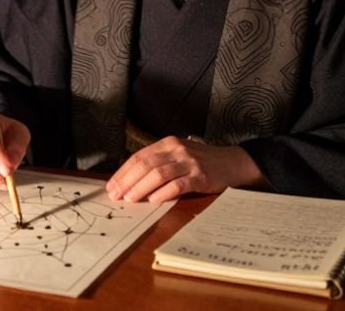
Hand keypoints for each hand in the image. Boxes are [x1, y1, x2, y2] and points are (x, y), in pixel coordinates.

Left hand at [106, 136, 265, 202]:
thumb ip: (158, 163)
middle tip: (115, 194)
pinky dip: (164, 193)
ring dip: (141, 188)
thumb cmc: (201, 162)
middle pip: (145, 165)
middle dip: (127, 181)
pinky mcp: (201, 176)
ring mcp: (189, 162)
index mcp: (167, 143)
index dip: (123, 172)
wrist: (232, 162)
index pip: (139, 157)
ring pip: (158, 174)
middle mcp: (177, 150)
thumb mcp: (178, 155)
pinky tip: (154, 200)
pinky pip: (178, 184)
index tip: (111, 185)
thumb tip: (130, 181)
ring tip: (130, 198)